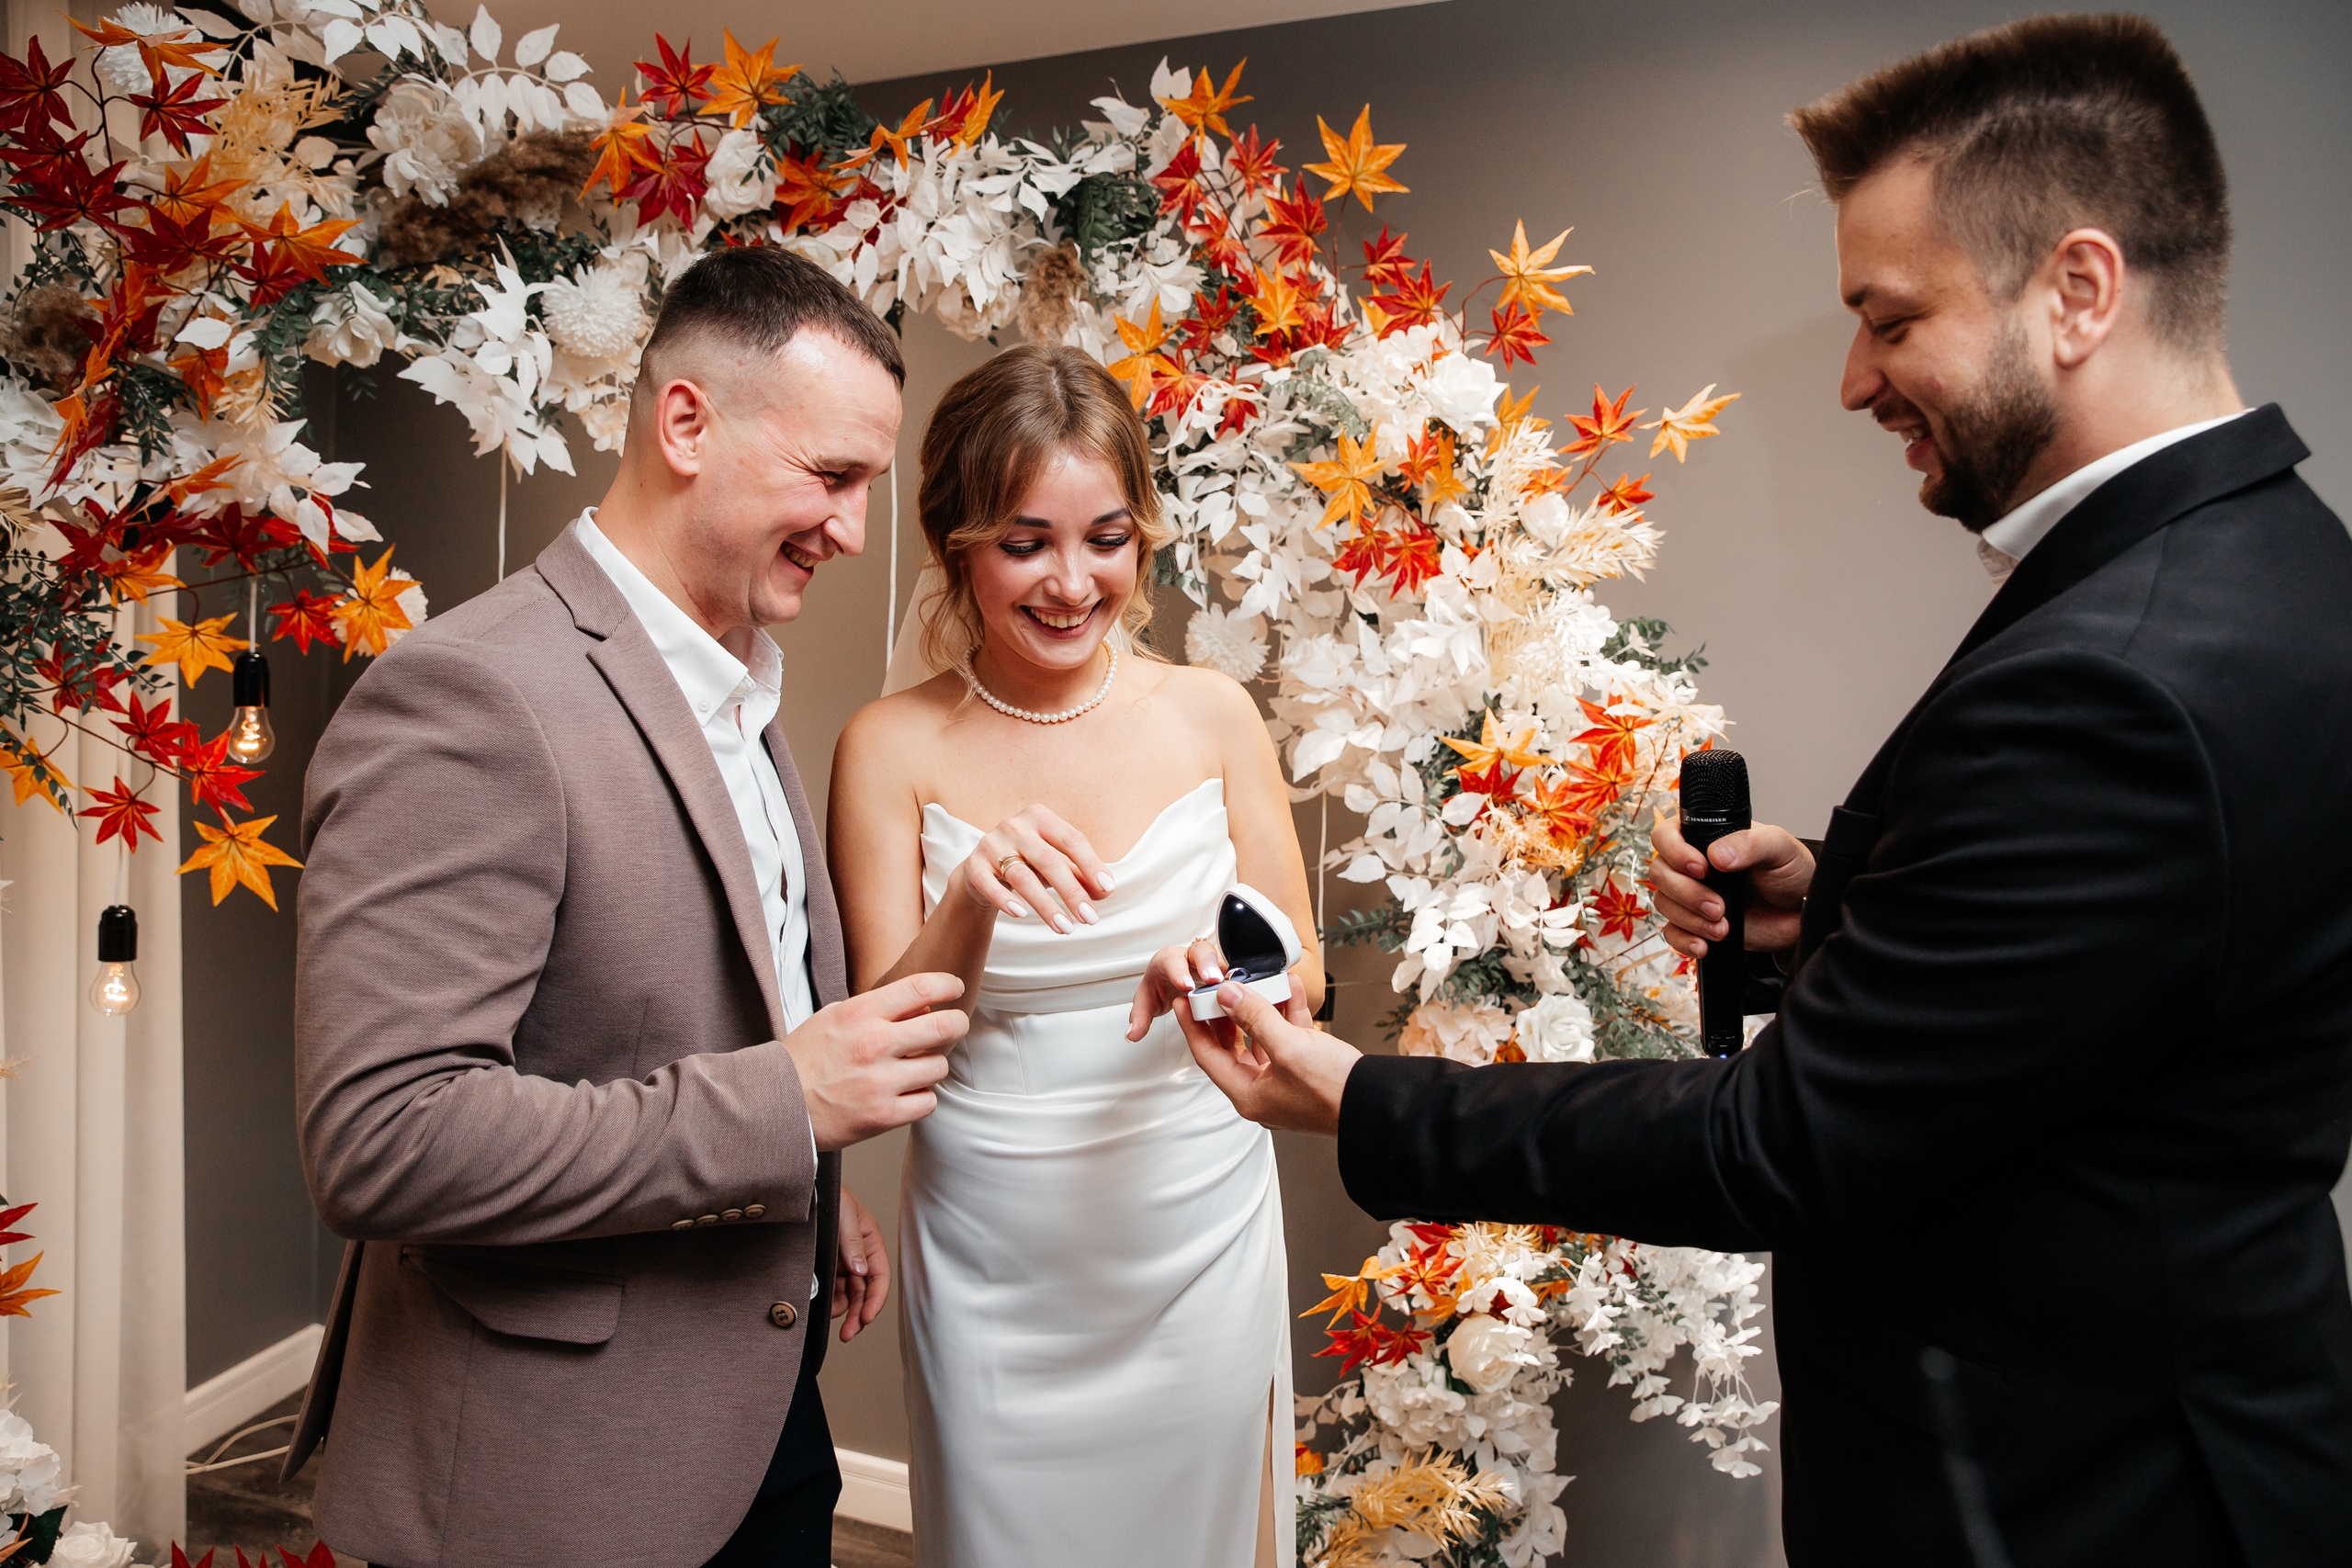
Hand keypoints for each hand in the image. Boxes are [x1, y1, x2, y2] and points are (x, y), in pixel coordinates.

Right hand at [783, 972, 967, 1150]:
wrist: (775, 1105)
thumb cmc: (805, 1059)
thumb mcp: (834, 1017)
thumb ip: (877, 1008)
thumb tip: (922, 1005)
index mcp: (860, 1014)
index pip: (921, 987)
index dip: (948, 985)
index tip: (955, 989)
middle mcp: (874, 1044)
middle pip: (944, 1025)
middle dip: (957, 1023)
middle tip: (954, 1025)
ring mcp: (880, 1082)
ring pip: (939, 1066)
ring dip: (932, 1065)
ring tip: (914, 1068)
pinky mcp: (883, 1115)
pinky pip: (928, 1101)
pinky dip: (921, 1097)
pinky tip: (905, 1093)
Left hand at [831, 1186, 889, 1342]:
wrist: (802, 1190)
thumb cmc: (827, 1194)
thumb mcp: (844, 1214)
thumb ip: (852, 1242)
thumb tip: (860, 1270)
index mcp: (869, 1242)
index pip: (879, 1277)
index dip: (875, 1299)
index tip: (865, 1317)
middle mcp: (858, 1256)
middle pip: (864, 1292)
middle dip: (858, 1314)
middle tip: (848, 1333)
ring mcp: (841, 1263)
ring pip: (848, 1295)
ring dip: (843, 1310)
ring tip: (829, 1314)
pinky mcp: (825, 1268)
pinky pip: (831, 1290)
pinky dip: (829, 1301)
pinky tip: (822, 1305)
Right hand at [956, 805, 1115, 935]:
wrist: (982, 870)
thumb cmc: (1028, 863)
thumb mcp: (1056, 866)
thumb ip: (1081, 875)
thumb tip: (1107, 891)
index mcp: (1040, 817)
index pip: (1072, 840)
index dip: (1091, 864)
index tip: (1108, 888)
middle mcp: (1015, 826)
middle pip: (1050, 861)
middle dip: (1072, 892)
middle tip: (1090, 919)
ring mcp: (991, 844)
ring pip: (1023, 877)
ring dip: (1046, 906)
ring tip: (1065, 928)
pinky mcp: (974, 865)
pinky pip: (990, 885)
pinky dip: (1005, 900)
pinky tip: (1022, 915)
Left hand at [1126, 935, 1227, 1040]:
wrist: (1169, 982)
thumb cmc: (1160, 986)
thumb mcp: (1146, 1002)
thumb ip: (1139, 1018)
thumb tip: (1133, 1032)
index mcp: (1168, 961)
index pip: (1173, 962)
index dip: (1179, 973)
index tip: (1186, 986)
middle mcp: (1188, 957)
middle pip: (1200, 951)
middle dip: (1207, 965)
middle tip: (1213, 980)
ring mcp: (1207, 963)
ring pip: (1219, 960)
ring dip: (1226, 974)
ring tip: (1233, 989)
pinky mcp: (1221, 971)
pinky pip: (1231, 972)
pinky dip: (1236, 982)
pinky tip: (1243, 994)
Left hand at [1175, 973, 1359, 1135]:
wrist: (1378, 1105)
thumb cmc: (1333, 1090)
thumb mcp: (1289, 1047)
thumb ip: (1254, 1018)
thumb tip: (1227, 996)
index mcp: (1248, 1095)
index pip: (1207, 1056)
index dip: (1193, 1026)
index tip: (1183, 1001)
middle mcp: (1263, 1092)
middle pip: (1234, 1046)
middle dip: (1229, 1013)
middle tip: (1218, 987)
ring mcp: (1286, 1083)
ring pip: (1264, 1038)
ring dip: (1263, 1007)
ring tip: (1259, 979)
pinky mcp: (1307, 1073)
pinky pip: (1289, 1039)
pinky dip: (1288, 1014)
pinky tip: (1290, 989)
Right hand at [1649, 816, 1814, 959]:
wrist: (1801, 911)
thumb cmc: (1790, 871)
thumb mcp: (1778, 847)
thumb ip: (1749, 844)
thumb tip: (1717, 856)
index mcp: (1705, 838)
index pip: (1666, 836)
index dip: (1675, 852)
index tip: (1702, 868)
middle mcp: (1692, 865)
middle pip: (1660, 873)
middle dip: (1687, 893)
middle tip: (1719, 906)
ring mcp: (1691, 895)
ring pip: (1664, 904)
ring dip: (1690, 919)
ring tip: (1723, 928)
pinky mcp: (1695, 924)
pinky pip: (1672, 933)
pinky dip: (1684, 941)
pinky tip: (1706, 944)